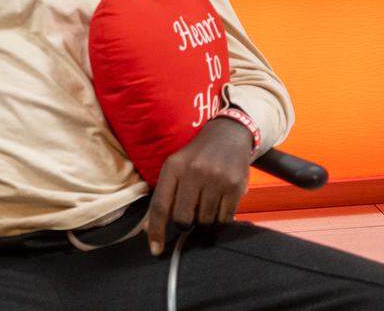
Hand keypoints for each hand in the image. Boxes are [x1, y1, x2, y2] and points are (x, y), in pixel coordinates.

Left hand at [146, 117, 253, 255]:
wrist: (228, 134)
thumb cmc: (196, 155)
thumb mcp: (175, 166)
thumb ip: (164, 195)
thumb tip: (149, 229)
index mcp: (173, 167)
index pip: (160, 206)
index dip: (156, 231)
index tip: (156, 250)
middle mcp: (194, 172)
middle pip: (183, 219)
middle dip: (185, 224)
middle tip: (190, 217)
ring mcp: (216, 180)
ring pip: (205, 221)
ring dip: (204, 221)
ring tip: (206, 205)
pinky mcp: (235, 187)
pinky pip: (225, 219)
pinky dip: (220, 219)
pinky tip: (219, 205)